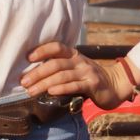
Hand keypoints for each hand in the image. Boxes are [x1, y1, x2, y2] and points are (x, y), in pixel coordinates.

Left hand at [19, 42, 138, 109]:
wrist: (116, 85)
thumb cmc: (90, 78)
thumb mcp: (76, 68)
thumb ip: (61, 68)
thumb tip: (34, 74)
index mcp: (74, 55)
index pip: (56, 47)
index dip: (42, 50)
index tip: (27, 57)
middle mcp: (79, 61)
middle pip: (55, 64)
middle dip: (37, 73)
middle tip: (23, 81)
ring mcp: (87, 73)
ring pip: (62, 76)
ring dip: (44, 83)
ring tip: (31, 91)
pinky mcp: (92, 85)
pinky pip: (75, 86)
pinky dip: (61, 88)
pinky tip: (51, 92)